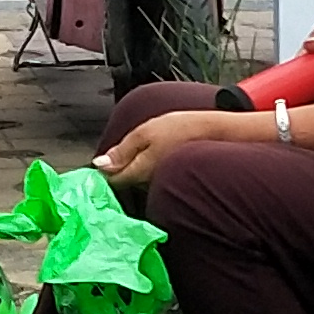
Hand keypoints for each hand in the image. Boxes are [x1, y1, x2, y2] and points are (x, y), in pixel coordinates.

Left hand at [95, 105, 233, 191]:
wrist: (215, 133)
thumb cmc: (180, 129)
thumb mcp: (145, 132)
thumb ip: (121, 150)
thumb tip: (99, 165)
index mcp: (138, 172)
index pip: (112, 180)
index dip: (105, 169)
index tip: (104, 158)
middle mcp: (147, 184)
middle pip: (124, 180)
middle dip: (119, 167)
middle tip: (126, 147)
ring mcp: (159, 183)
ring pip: (138, 178)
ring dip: (135, 165)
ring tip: (144, 146)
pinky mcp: (169, 179)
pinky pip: (151, 176)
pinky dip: (149, 165)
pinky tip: (157, 152)